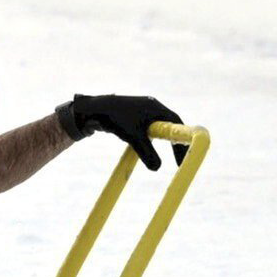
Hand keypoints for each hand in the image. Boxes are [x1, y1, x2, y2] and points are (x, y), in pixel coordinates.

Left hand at [57, 93, 181, 167]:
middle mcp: (151, 107)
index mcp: (156, 108)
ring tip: (162, 157)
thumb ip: (147, 152)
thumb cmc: (115, 119)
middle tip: (178, 161)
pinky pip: (145, 130)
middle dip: (174, 144)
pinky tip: (141, 147)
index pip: (176, 125)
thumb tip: (157, 169)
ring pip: (157, 129)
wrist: (92, 110)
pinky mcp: (132, 116)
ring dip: (161, 142)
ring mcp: (142, 110)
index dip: (182, 141)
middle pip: (169, 127)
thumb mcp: (133, 138)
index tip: (184, 157)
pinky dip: (147, 140)